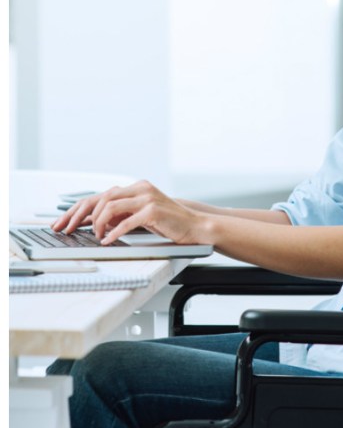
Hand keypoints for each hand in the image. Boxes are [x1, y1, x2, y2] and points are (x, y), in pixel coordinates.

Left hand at [51, 180, 203, 244]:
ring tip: (97, 237)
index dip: (77, 209)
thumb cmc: (168, 223)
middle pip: (100, 198)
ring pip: (110, 207)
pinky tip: (108, 240)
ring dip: (98, 224)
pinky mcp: (153, 211)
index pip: (99, 195)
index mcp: (135, 187)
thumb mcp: (139, 215)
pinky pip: (126, 222)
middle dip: (79, 216)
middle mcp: (140, 188)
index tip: (62, 222)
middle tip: (68, 230)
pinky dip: (114, 232)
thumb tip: (93, 222)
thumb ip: (120, 214)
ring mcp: (147, 198)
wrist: (195, 226)